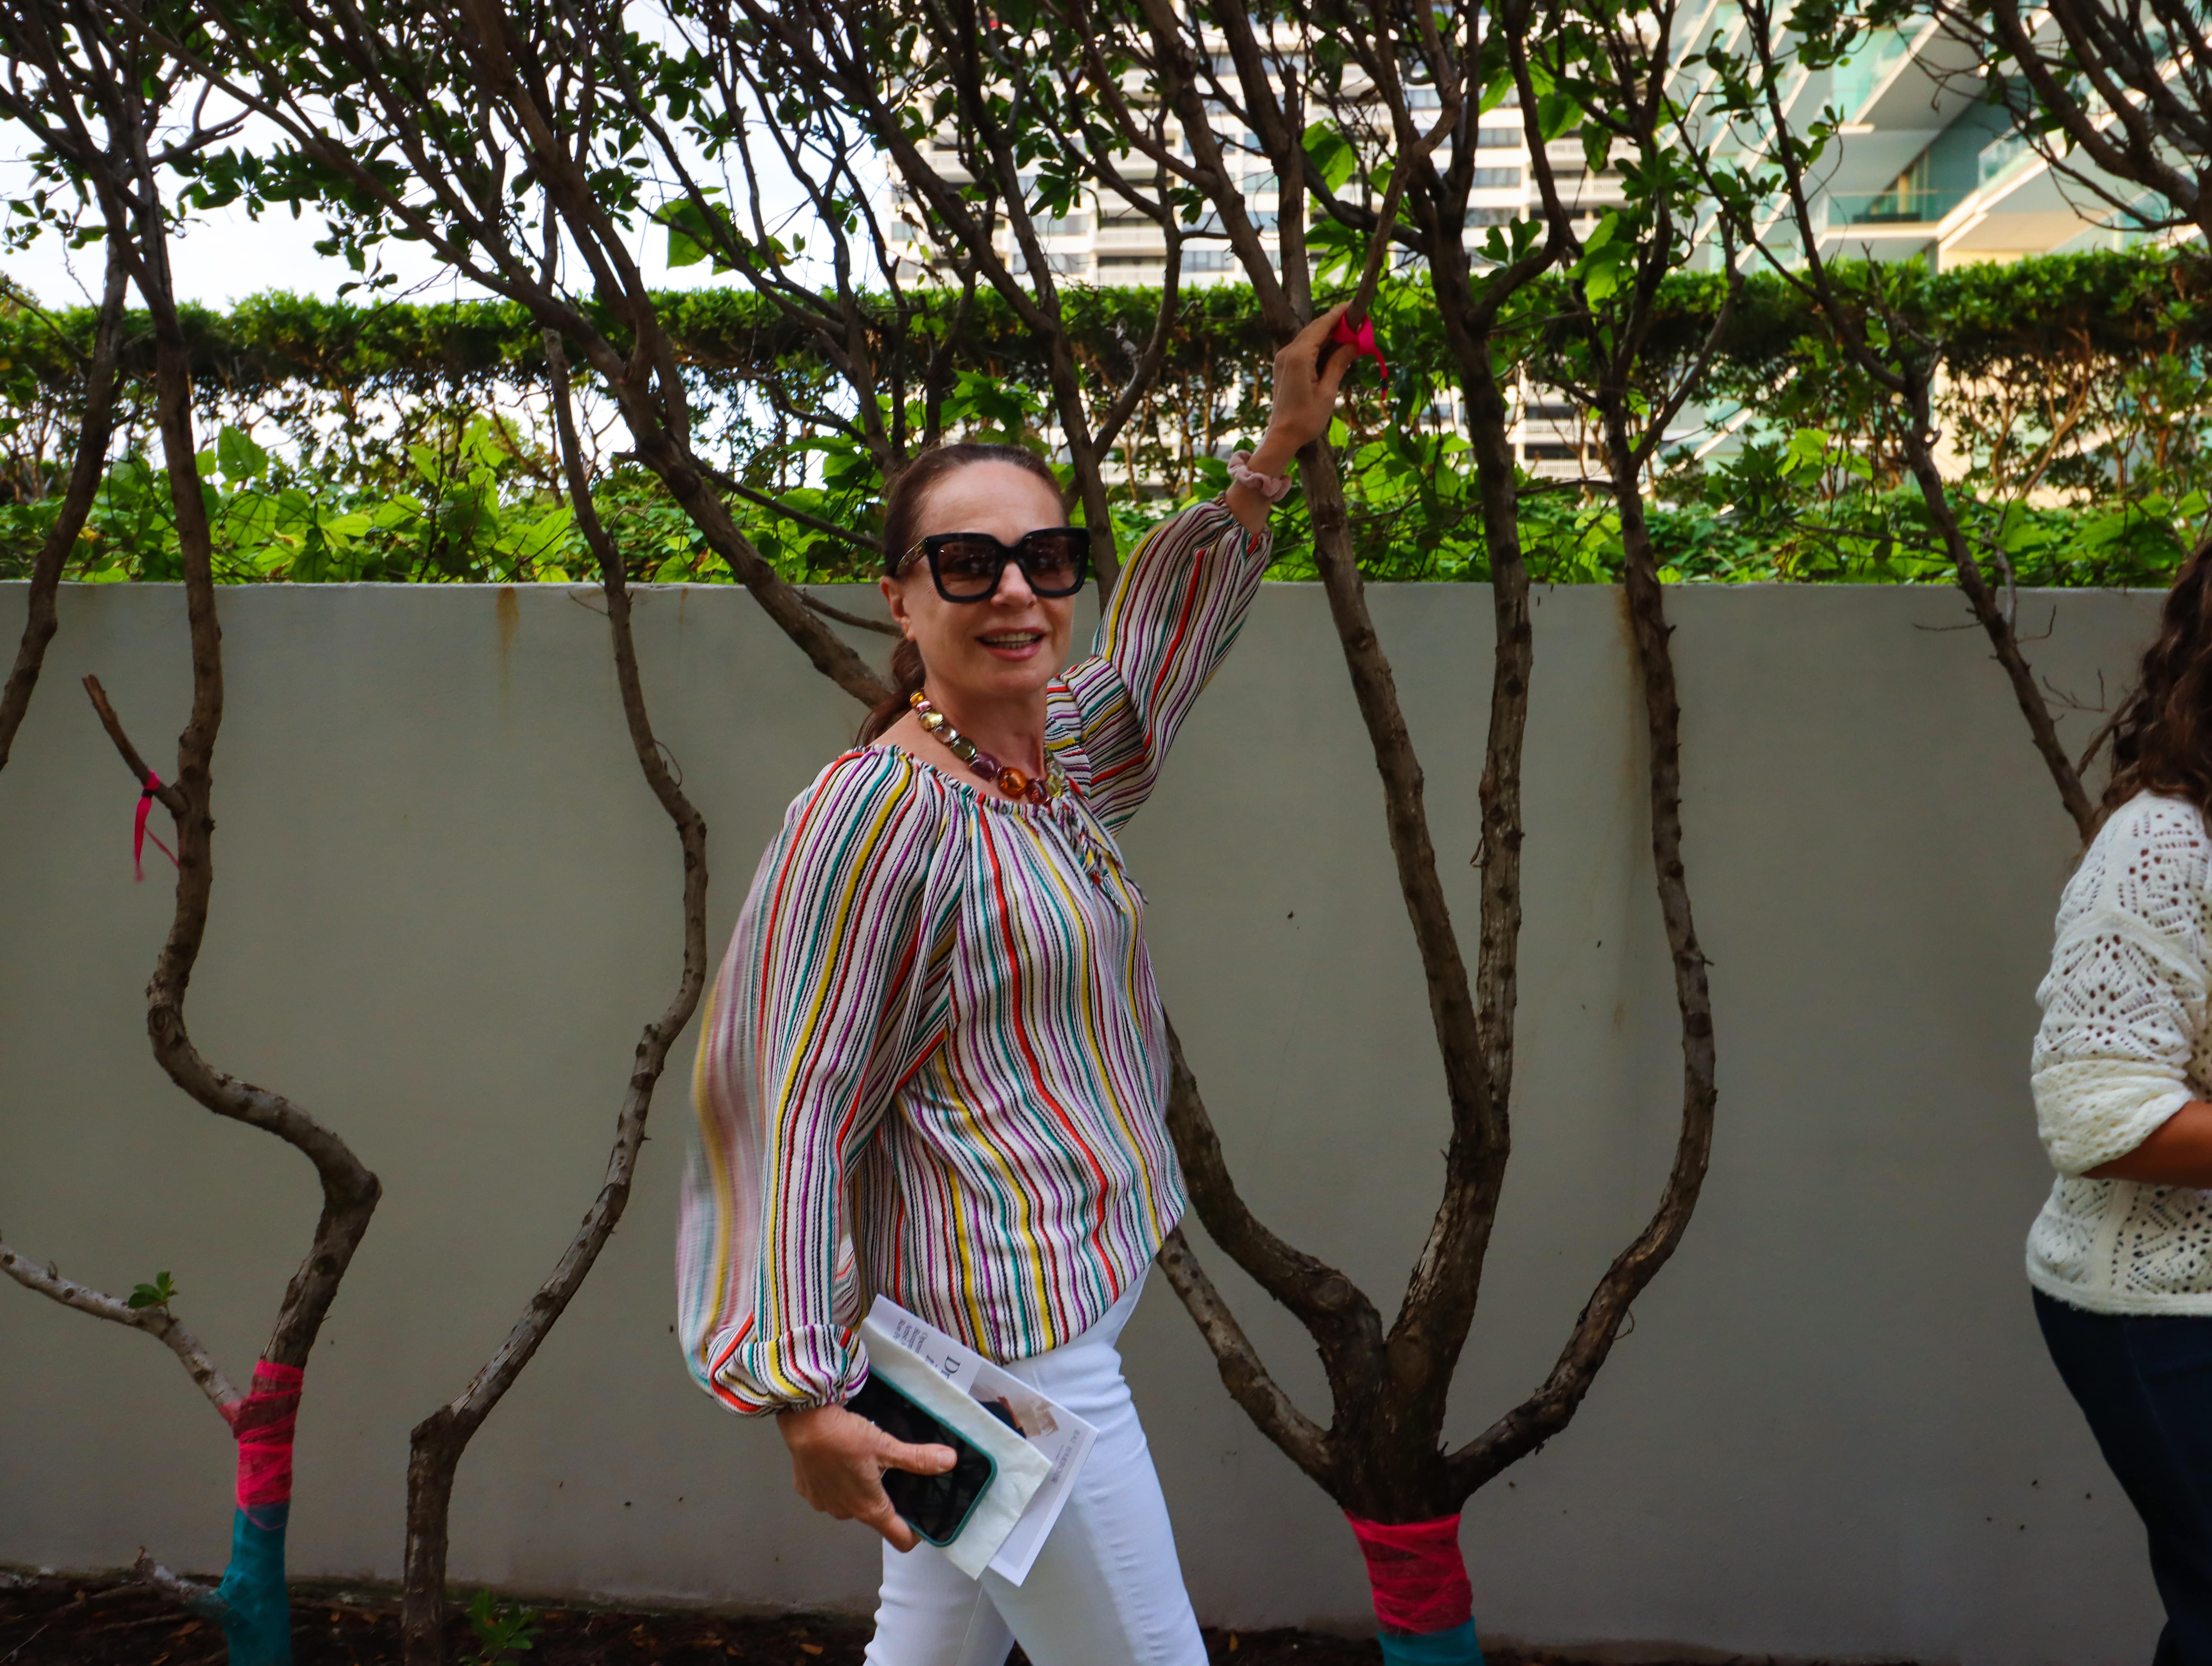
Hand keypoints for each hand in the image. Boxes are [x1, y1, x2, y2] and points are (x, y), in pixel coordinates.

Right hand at [777, 1402, 954, 1552]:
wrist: (804, 1422)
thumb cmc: (843, 1436)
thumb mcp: (886, 1446)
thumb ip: (918, 1459)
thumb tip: (949, 1461)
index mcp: (869, 1509)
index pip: (899, 1539)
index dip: (915, 1533)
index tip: (922, 1519)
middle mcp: (846, 1513)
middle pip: (875, 1515)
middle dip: (885, 1497)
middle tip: (890, 1470)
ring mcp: (825, 1504)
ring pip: (851, 1502)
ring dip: (859, 1487)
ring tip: (861, 1460)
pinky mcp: (808, 1491)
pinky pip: (830, 1491)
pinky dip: (836, 1480)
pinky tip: (837, 1459)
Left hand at [1252, 302, 1358, 468]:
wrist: (1282, 436)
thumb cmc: (1306, 419)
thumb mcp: (1328, 391)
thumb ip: (1339, 363)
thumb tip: (1355, 343)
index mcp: (1299, 357)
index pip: (1321, 326)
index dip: (1339, 314)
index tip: (1354, 306)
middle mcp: (1287, 352)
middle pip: (1314, 328)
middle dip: (1336, 323)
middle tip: (1357, 321)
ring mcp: (1282, 358)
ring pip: (1308, 336)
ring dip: (1328, 333)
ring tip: (1350, 332)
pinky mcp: (1282, 365)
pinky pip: (1302, 347)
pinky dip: (1318, 343)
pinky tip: (1334, 347)